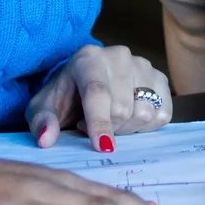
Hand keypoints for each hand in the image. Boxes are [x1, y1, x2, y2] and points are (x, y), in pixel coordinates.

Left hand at [26, 43, 171, 151]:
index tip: (102, 148)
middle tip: (88, 127)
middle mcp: (119, 56)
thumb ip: (42, 122)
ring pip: (144, 112)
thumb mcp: (42, 108)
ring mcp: (144, 65)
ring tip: (109, 120)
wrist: (84, 81)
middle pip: (122, 108)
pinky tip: (128, 120)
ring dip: (126, 128)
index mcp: (88, 58)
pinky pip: (162, 114)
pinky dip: (146, 126)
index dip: (100, 123)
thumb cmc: (64, 97)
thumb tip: (46, 139)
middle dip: (107, 128)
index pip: (98, 93)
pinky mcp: (160, 78)